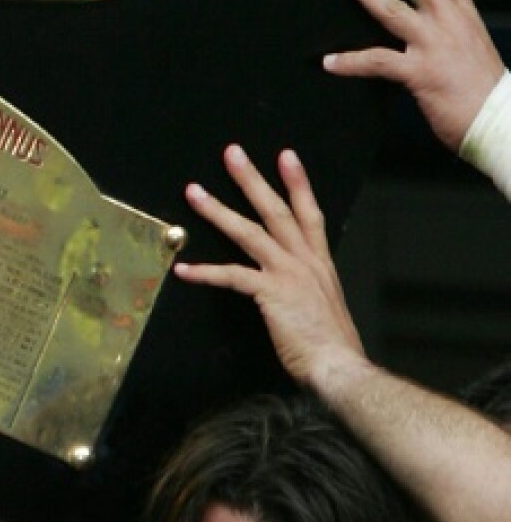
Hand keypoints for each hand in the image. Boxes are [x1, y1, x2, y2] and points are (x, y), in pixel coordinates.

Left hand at [174, 145, 364, 391]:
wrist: (338, 368)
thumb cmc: (332, 348)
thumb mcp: (325, 308)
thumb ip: (309, 291)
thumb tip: (297, 291)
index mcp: (319, 264)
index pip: (309, 213)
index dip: (297, 183)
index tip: (286, 156)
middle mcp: (305, 262)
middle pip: (275, 210)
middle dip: (252, 179)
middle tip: (232, 153)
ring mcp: (288, 274)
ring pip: (248, 232)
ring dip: (218, 210)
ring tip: (194, 192)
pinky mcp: (271, 292)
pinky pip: (231, 276)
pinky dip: (205, 272)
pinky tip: (184, 269)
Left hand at [324, 0, 503, 150]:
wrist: (503, 124)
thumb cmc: (487, 96)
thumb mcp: (473, 53)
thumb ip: (451, 37)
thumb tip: (433, 32)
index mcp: (464, 18)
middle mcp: (449, 24)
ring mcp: (433, 46)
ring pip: (391, 7)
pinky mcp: (419, 74)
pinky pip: (378, 62)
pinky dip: (351, 62)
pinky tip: (328, 61)